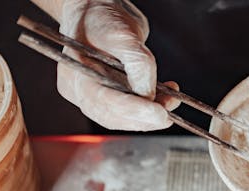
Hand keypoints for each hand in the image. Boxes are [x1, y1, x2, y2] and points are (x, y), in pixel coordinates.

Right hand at [56, 0, 178, 130]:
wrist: (96, 13)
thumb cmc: (102, 17)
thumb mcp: (123, 33)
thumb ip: (137, 63)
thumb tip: (149, 95)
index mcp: (76, 71)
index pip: (105, 100)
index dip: (134, 110)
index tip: (160, 114)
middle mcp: (79, 89)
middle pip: (112, 116)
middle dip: (143, 118)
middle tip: (168, 114)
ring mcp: (91, 95)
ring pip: (121, 119)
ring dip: (148, 116)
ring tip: (172, 101)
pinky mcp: (106, 97)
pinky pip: (126, 112)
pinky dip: (147, 110)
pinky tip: (166, 98)